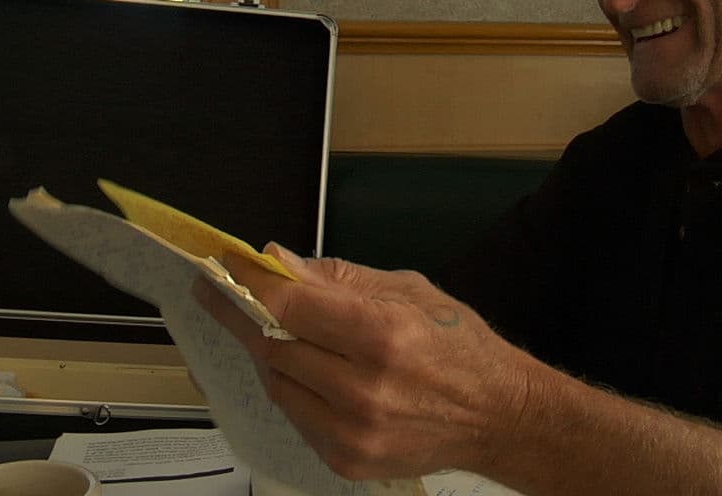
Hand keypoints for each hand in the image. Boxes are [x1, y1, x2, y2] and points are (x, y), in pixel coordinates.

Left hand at [194, 243, 531, 480]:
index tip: (225, 266)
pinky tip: (309, 372)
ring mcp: (352, 431)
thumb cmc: (460, 347)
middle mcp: (364, 388)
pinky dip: (293, 389)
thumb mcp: (409, 292)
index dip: (250, 283)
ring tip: (277, 333)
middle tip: (223, 293)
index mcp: (384, 335)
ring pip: (277, 383)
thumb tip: (279, 263)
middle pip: (274, 347)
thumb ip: (340, 278)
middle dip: (246, 316)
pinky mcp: (346, 460)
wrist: (498, 416)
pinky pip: (295, 417)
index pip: (290, 307)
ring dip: (270, 354)